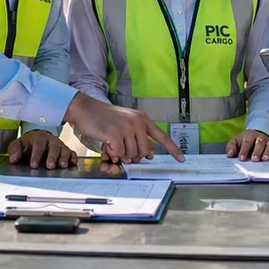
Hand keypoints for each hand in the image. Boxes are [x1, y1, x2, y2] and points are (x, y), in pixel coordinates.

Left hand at [7, 130, 75, 169]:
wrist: (38, 139)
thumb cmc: (29, 144)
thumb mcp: (19, 144)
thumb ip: (14, 150)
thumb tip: (13, 158)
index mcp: (39, 138)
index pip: (38, 145)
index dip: (36, 155)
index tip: (33, 165)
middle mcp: (51, 140)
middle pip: (53, 147)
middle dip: (51, 157)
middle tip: (49, 166)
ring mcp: (59, 145)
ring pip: (63, 150)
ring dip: (63, 158)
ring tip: (62, 166)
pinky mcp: (66, 151)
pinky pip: (72, 153)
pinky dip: (73, 158)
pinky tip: (73, 164)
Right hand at [63, 93, 183, 163]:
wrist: (87, 109)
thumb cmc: (106, 118)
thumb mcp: (126, 122)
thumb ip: (138, 136)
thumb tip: (148, 155)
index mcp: (142, 119)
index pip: (162, 136)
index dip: (172, 149)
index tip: (181, 159)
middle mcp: (137, 122)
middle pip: (146, 151)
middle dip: (135, 155)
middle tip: (124, 151)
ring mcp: (127, 127)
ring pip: (132, 154)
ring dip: (123, 155)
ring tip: (114, 145)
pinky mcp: (116, 134)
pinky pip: (120, 154)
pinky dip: (114, 154)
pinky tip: (108, 145)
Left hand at [225, 130, 268, 160]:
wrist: (258, 132)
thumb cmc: (246, 139)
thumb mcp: (237, 141)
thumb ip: (232, 147)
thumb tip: (229, 155)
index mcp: (250, 135)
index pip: (247, 142)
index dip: (244, 150)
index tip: (241, 158)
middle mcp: (260, 138)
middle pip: (259, 143)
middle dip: (257, 151)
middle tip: (254, 159)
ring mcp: (268, 142)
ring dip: (267, 152)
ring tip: (264, 159)